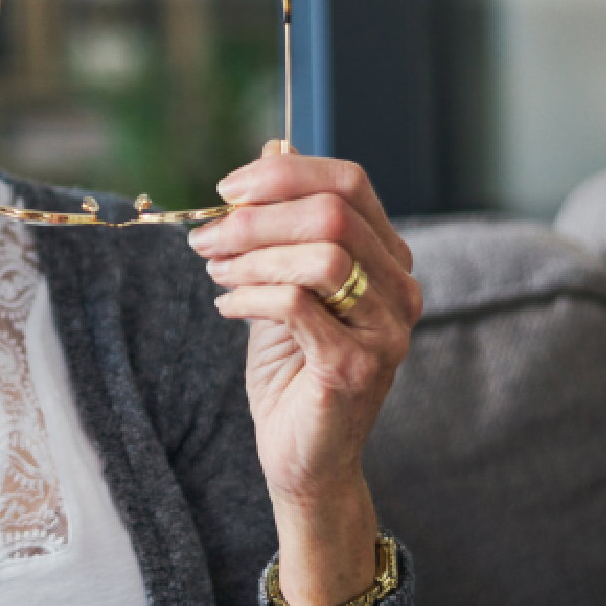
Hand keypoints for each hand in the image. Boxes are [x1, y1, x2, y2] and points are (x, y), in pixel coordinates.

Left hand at [187, 140, 420, 605]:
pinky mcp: (358, 366)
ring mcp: (386, 329)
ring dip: (251, 257)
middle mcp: (399, 288)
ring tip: (214, 271)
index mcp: (387, 258)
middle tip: (206, 236)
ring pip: (321, 256)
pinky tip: (226, 308)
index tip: (228, 189)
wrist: (301, 457)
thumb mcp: (281, 283)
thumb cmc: (291, 369)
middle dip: (257, 217)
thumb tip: (273, 148)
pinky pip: (298, 306)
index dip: (285, 174)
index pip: (351, 183)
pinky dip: (250, 297)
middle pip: (333, 213)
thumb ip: (283, 224)